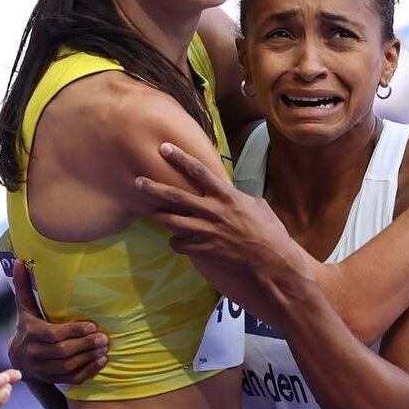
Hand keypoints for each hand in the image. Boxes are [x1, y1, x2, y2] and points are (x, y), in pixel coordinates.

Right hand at [7, 259, 107, 384]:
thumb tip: (19, 261)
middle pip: (63, 351)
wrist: (18, 360)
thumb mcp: (25, 309)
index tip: (91, 325)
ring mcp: (43, 369)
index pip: (53, 335)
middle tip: (104, 337)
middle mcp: (35, 353)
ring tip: (105, 347)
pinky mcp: (52, 380)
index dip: (73, 331)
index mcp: (31, 334)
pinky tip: (102, 361)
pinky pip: (72, 379)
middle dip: (85, 345)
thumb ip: (23, 286)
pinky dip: (88, 371)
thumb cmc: (27, 327)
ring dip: (89, 357)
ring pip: (68, 366)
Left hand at [136, 143, 312, 322]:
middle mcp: (213, 211)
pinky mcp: (205, 250)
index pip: (199, 172)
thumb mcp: (257, 205)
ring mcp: (207, 231)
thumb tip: (231, 193)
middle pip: (176, 197)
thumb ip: (238, 197)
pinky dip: (176, 242)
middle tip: (138, 182)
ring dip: (158, 216)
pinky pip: (182, 245)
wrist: (271, 259)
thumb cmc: (269, 230)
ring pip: (173, 222)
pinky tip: (176, 241)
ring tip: (148, 212)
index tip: (164, 148)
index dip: (180, 158)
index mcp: (226, 196)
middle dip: (154, 188)